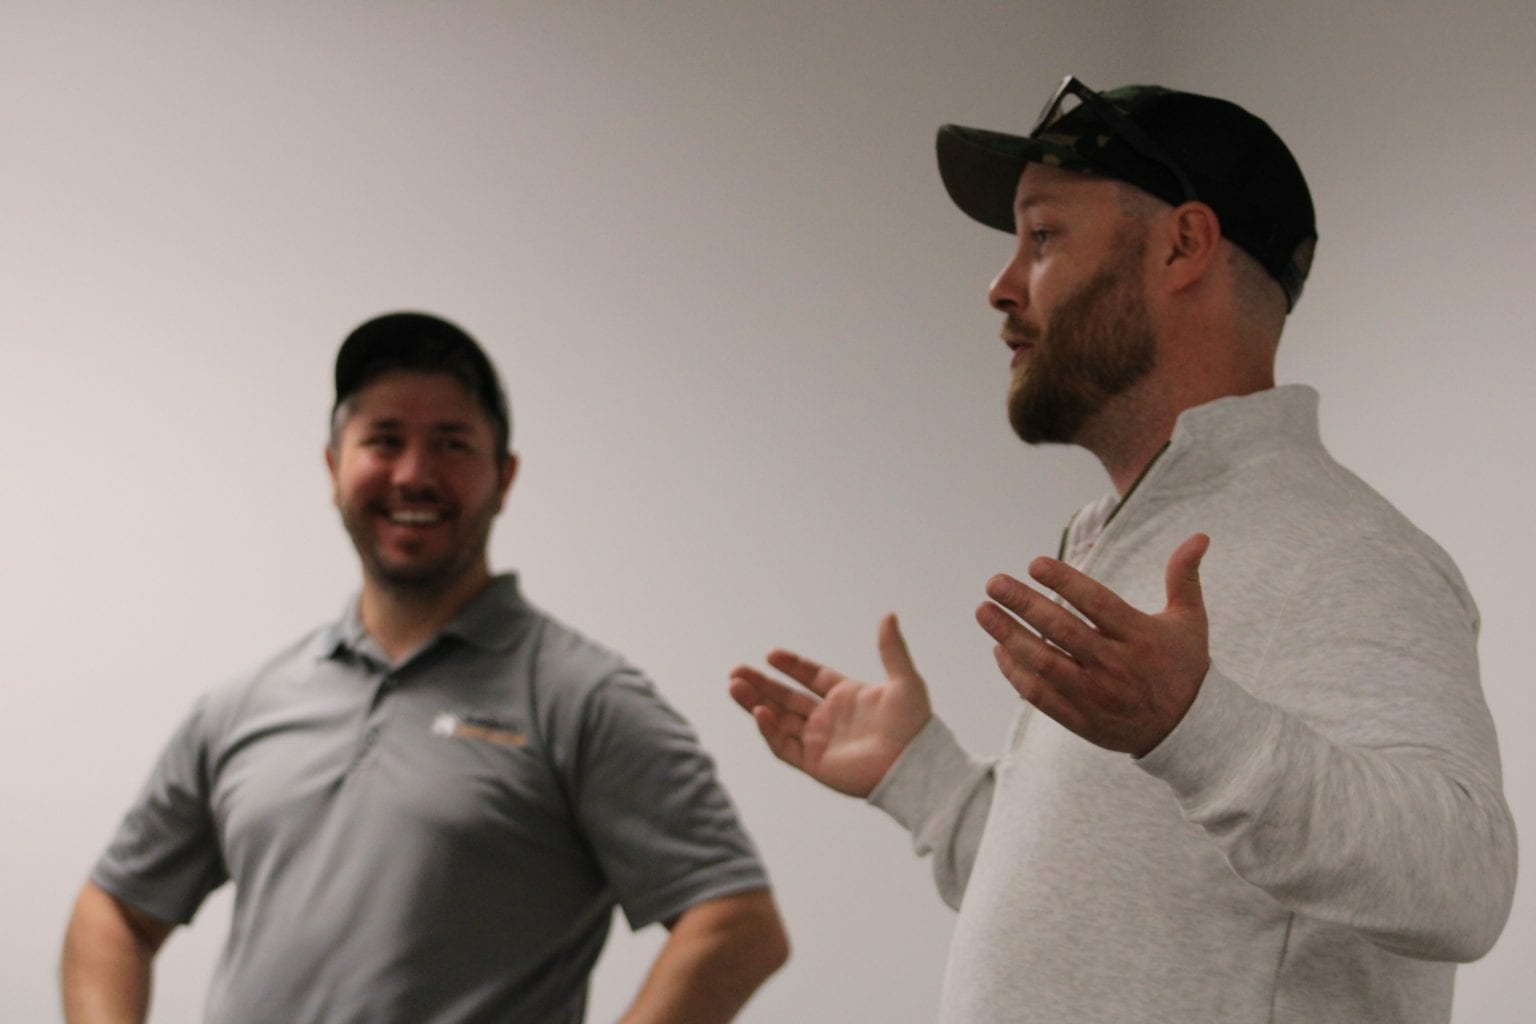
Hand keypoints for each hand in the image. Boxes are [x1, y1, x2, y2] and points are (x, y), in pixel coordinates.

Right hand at [728, 614, 931, 796]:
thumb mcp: (904, 681)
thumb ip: (892, 650)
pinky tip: (760, 711)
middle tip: (736, 670)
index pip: (811, 677)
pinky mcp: (814, 764)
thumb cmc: (913, 726)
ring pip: (778, 719)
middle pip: (787, 697)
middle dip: (761, 684)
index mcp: (847, 697)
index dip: (791, 665)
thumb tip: (889, 615)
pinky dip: (769, 730)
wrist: (913, 766)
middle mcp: (830, 718)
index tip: (771, 654)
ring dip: (755, 703)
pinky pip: (784, 746)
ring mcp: (820, 741)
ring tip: (733, 685)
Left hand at [975, 533, 1210, 756]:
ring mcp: (1095, 695)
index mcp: (1139, 636)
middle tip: (994, 583)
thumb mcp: (1191, 621)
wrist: (1188, 733)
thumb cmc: (1183, 666)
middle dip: (1023, 604)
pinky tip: (998, 649)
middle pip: (1061, 631)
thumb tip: (1199, 536)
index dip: (1064, 582)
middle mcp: (1115, 666)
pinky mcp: (1080, 719)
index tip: (1033, 563)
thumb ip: (1184, 577)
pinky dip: (1015, 673)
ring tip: (984, 611)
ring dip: (1008, 636)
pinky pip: (1040, 695)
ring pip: (1043, 664)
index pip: (1095, 603)